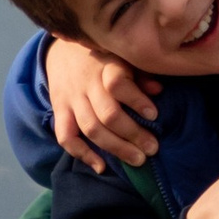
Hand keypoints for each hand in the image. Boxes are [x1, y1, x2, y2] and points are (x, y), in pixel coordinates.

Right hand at [44, 35, 158, 171]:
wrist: (62, 52)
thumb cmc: (104, 59)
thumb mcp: (123, 57)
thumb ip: (140, 74)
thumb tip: (159, 90)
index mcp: (105, 66)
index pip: (118, 84)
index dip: (137, 101)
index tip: (154, 115)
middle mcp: (87, 84)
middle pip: (107, 114)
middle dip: (132, 134)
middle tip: (152, 149)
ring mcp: (71, 99)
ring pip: (91, 129)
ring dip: (116, 148)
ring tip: (138, 159)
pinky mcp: (59, 111)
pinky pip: (66, 137)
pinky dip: (83, 154)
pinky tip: (102, 166)